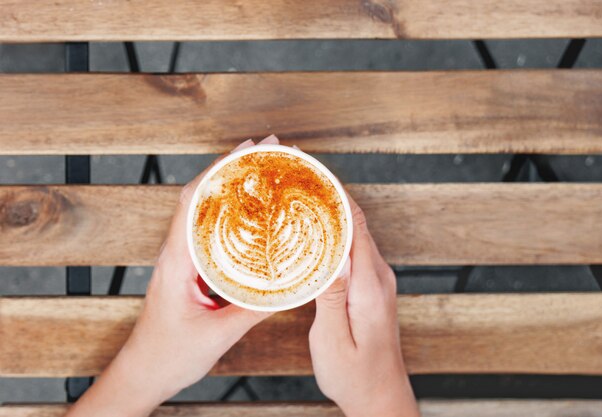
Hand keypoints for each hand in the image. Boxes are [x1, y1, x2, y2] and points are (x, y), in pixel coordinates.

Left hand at [67, 137, 277, 416]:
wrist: (142, 374)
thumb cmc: (168, 355)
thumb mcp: (217, 334)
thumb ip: (255, 310)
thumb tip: (292, 288)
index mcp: (177, 260)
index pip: (193, 200)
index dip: (220, 169)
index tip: (249, 148)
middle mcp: (177, 253)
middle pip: (202, 198)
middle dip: (233, 171)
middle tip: (268, 155)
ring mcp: (182, 262)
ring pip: (207, 215)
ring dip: (233, 192)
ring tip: (265, 178)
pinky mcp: (189, 273)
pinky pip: (212, 237)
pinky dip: (233, 220)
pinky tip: (254, 221)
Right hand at [309, 194, 418, 416]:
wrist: (381, 397)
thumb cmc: (355, 375)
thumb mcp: (334, 340)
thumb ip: (331, 296)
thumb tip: (329, 253)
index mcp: (369, 286)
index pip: (356, 226)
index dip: (336, 195)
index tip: (314, 173)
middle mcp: (378, 277)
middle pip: (357, 223)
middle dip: (330, 197)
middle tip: (298, 178)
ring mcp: (377, 281)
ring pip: (355, 235)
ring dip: (331, 214)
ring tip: (301, 197)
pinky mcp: (371, 289)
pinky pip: (354, 250)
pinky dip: (335, 235)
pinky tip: (313, 234)